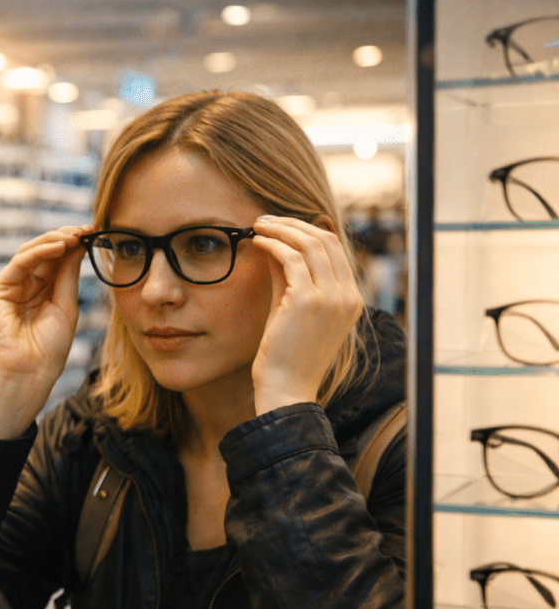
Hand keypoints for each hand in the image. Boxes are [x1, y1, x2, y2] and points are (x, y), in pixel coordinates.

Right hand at [0, 226, 87, 438]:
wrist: (30, 373)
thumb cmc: (50, 348)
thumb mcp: (67, 305)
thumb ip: (68, 275)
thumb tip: (79, 244)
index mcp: (44, 291)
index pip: (57, 259)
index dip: (74, 244)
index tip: (93, 232)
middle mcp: (26, 285)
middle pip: (44, 251)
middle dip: (65, 237)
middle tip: (86, 229)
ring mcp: (11, 287)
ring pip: (31, 252)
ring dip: (53, 240)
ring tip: (74, 235)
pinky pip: (20, 263)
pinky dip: (40, 251)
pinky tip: (59, 247)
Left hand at [248, 216, 363, 415]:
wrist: (287, 389)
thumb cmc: (286, 355)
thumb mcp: (292, 310)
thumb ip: (289, 277)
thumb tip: (275, 245)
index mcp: (351, 299)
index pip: (335, 249)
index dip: (306, 231)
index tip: (280, 226)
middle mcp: (348, 295)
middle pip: (326, 240)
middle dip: (293, 224)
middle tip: (265, 220)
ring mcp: (332, 298)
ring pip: (310, 244)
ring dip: (281, 229)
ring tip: (258, 226)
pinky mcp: (309, 301)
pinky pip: (292, 258)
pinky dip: (273, 245)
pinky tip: (257, 242)